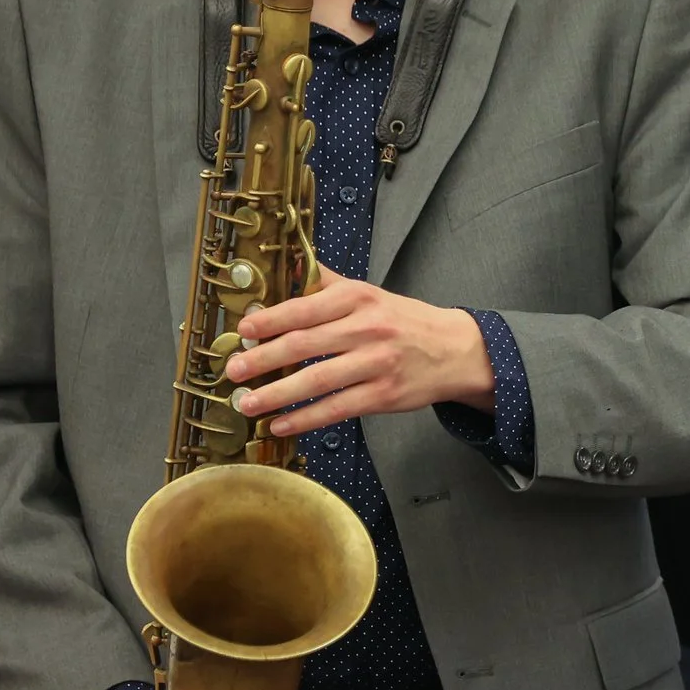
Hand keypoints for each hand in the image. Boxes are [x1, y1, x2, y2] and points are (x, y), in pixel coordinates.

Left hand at [227, 265, 495, 435]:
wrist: (455, 349)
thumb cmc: (404, 321)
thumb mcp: (369, 293)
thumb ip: (325, 283)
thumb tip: (284, 265)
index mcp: (358, 298)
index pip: (306, 308)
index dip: (271, 320)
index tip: (244, 331)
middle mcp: (367, 328)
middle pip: (305, 344)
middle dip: (263, 359)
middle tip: (233, 371)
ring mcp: (376, 363)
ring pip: (318, 380)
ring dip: (277, 394)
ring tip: (247, 403)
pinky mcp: (383, 395)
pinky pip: (337, 408)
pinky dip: (305, 419)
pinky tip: (280, 424)